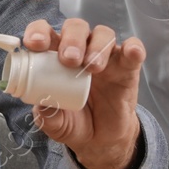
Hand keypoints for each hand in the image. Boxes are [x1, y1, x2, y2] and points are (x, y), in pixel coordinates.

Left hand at [19, 18, 144, 168]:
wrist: (102, 140)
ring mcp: (105, 56)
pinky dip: (133, 48)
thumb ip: (47, 116)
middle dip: (71, 39)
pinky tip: (131, 52)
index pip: (45, 33)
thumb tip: (42, 106)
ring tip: (92, 67)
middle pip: (75, 28)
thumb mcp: (56, 124)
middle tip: (68, 59)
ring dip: (97, 46)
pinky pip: (133, 49)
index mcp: (55, 57)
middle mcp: (80, 50)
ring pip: (103, 34)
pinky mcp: (127, 67)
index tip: (34, 44)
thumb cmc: (73, 122)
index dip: (38, 32)